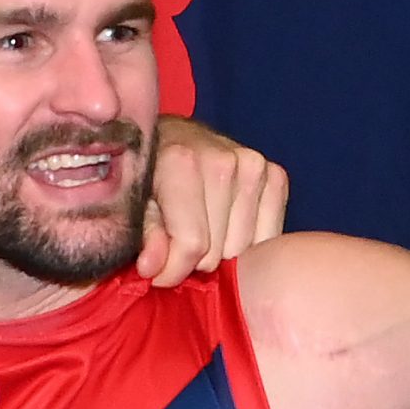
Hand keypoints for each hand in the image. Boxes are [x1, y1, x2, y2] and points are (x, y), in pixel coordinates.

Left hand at [136, 118, 287, 286]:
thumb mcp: (133, 204)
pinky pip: (268, 238)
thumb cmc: (148, 173)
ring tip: (204, 231)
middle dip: (195, 260)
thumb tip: (151, 269)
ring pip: (243, 250)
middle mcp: (225, 161)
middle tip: (180, 243)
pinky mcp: (275, 176)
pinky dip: (248, 243)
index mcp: (182, 162)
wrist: (175, 136)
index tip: (159, 272)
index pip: (192, 243)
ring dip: (221, 251)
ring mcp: (255, 167)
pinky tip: (228, 226)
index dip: (172, 270)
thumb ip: (145, 236)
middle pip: (217, 252)